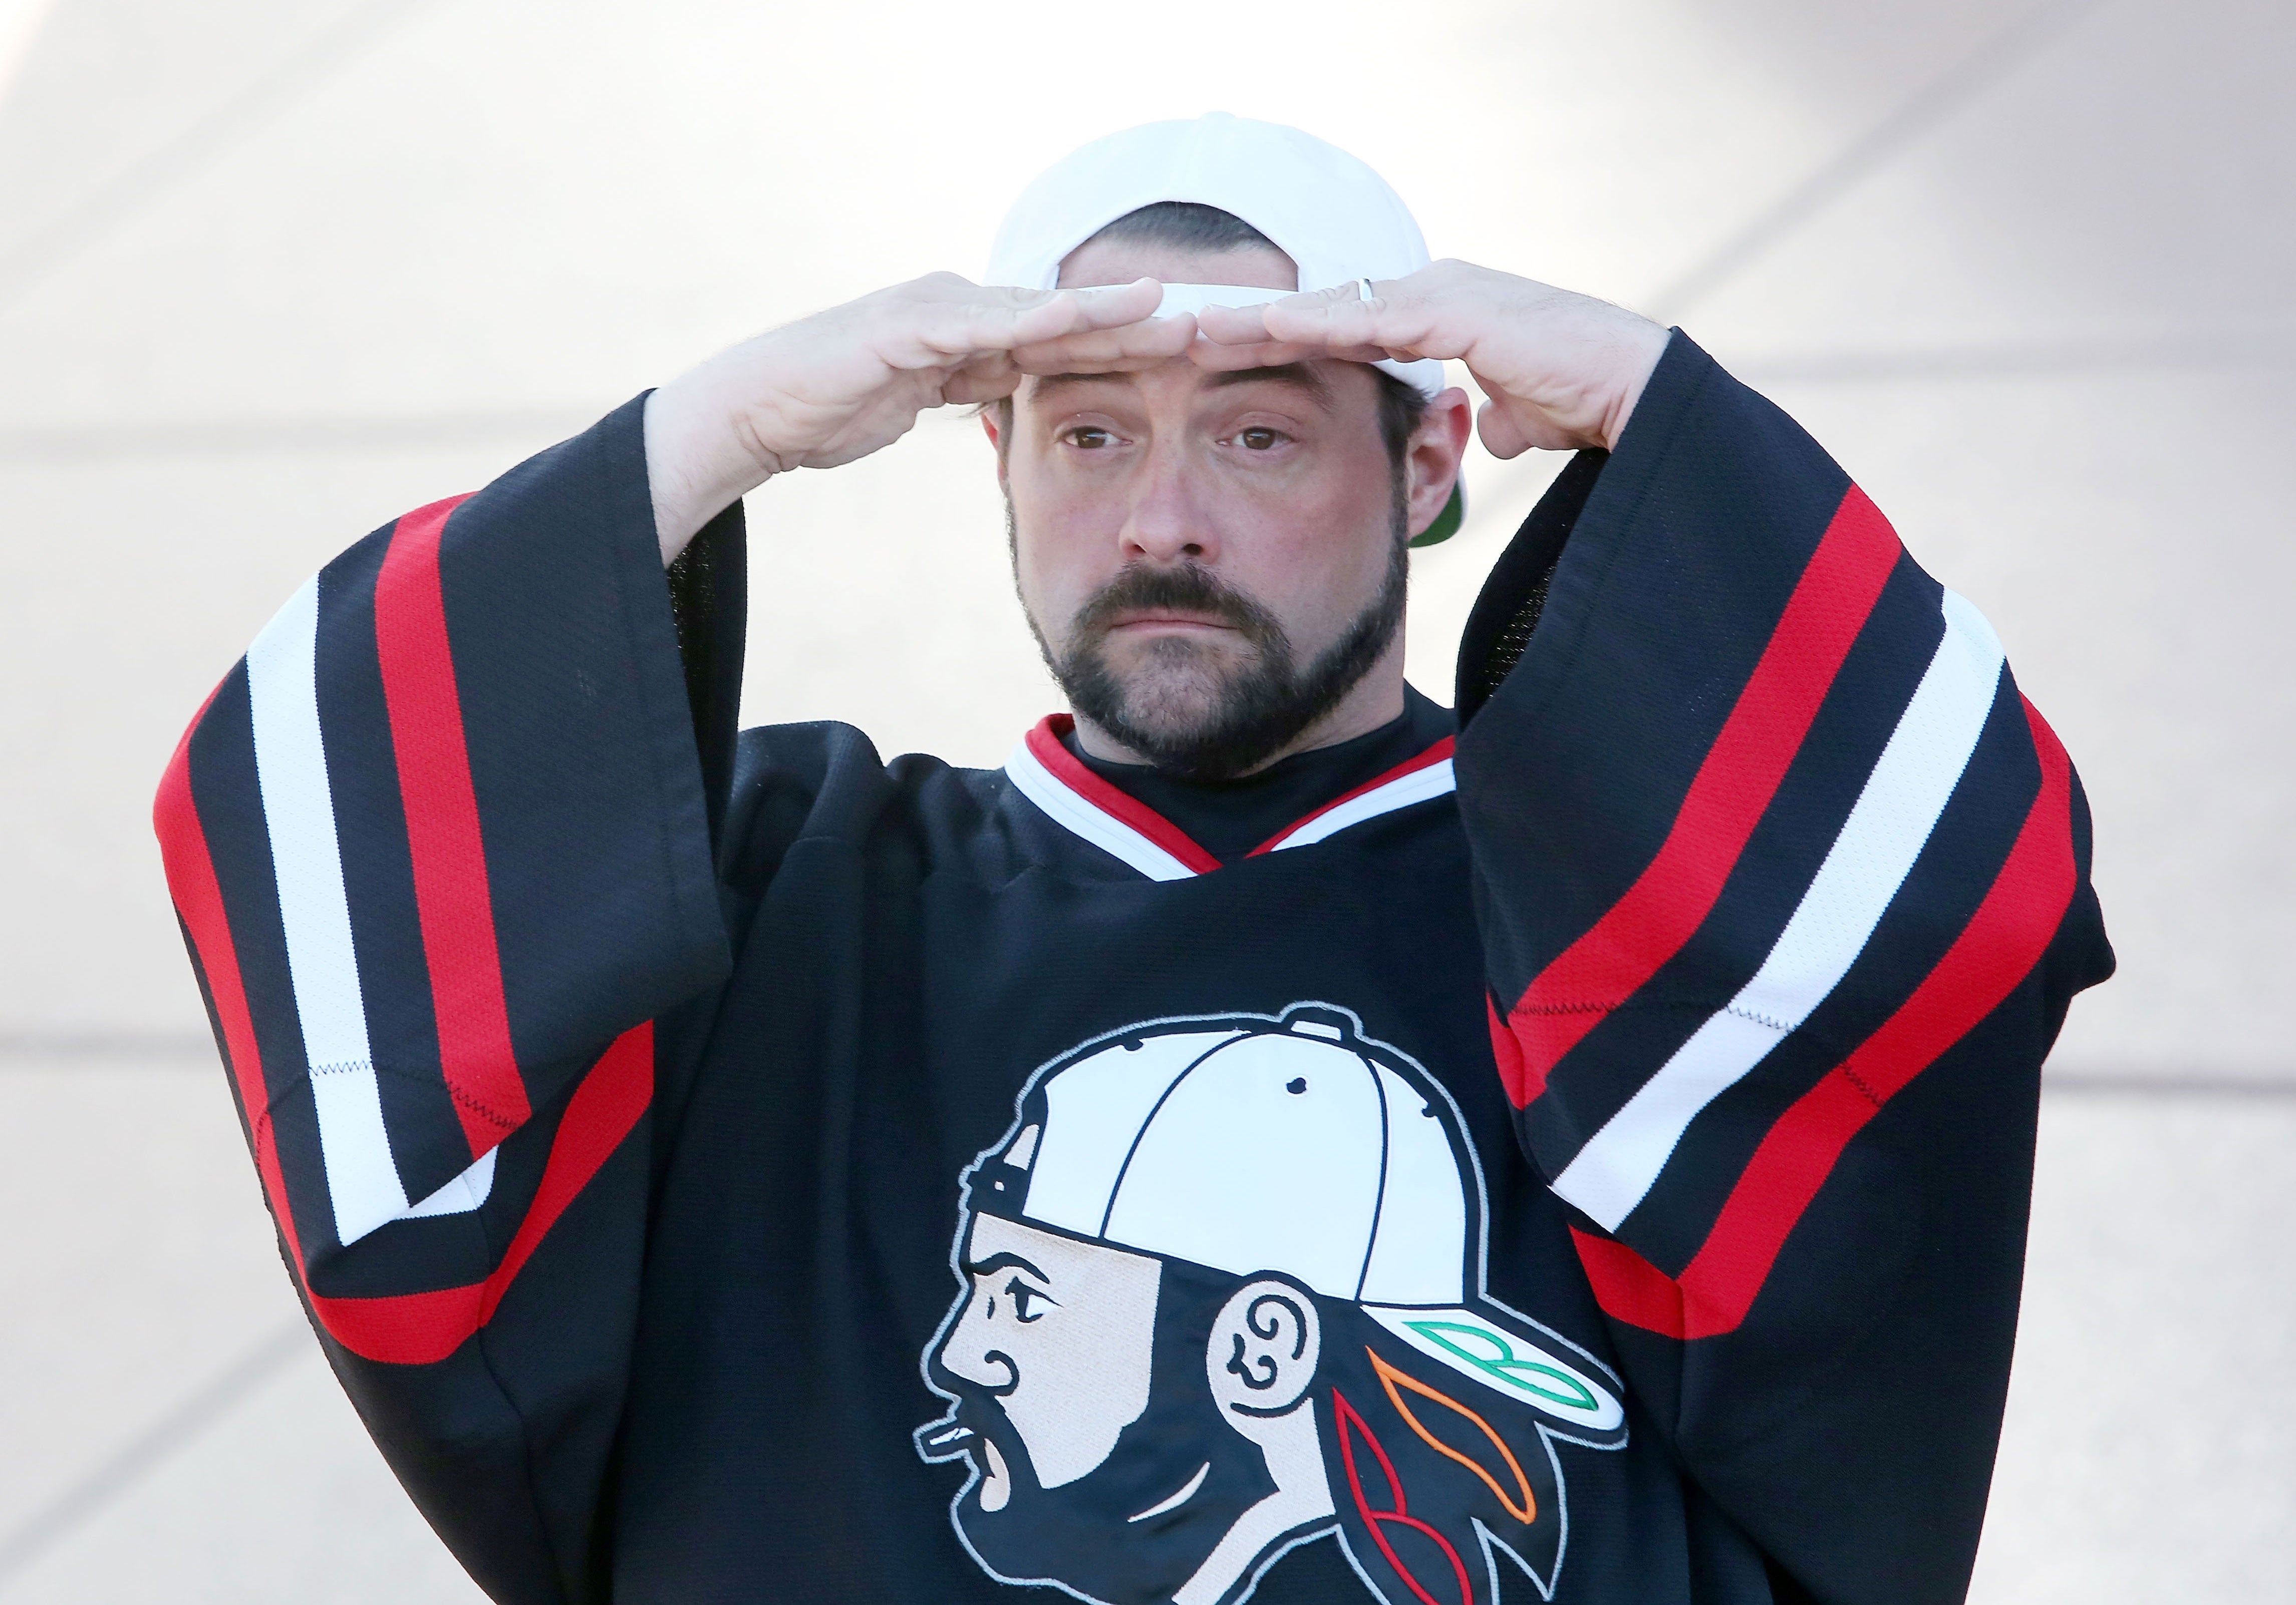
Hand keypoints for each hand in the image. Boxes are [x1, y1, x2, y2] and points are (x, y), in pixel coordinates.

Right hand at [644, 273, 1188, 558]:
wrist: (762, 412)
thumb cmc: (837, 408)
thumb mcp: (926, 401)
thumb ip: (974, 388)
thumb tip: (1020, 394)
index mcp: (973, 333)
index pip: (1064, 338)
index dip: (1128, 341)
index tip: (1190, 350)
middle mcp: (963, 310)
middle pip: (1064, 318)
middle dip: (1136, 321)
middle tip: (1209, 318)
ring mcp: (935, 312)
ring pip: (1033, 314)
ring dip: (1100, 312)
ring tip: (1165, 308)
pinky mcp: (906, 328)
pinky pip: (978, 327)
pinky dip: (1026, 322)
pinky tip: (1073, 318)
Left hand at [1191, 260, 1668, 459]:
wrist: (1638, 392)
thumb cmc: (1588, 403)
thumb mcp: (1525, 417)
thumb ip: (1498, 416)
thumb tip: (1491, 427)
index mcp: (1442, 317)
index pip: (1343, 328)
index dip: (1281, 339)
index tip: (1221, 353)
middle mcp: (1435, 294)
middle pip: (1323, 308)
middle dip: (1254, 320)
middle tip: (1182, 328)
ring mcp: (1445, 296)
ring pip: (1334, 307)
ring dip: (1265, 317)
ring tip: (1198, 327)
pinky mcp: (1457, 313)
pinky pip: (1369, 318)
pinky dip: (1315, 323)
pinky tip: (1266, 328)